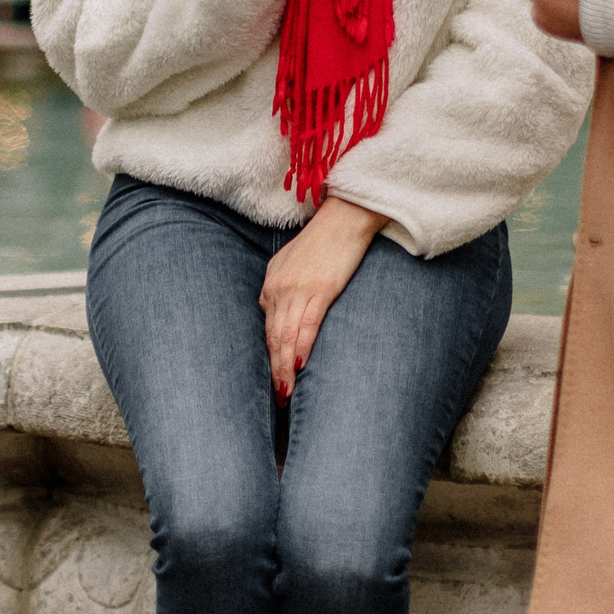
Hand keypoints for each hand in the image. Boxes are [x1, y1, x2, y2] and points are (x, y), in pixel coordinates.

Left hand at [261, 195, 386, 398]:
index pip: (268, 327)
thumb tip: (283, 312)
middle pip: (273, 337)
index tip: (274, 379)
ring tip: (286, 392)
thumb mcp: (294, 262)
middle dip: (274, 369)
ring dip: (285, 367)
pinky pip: (307, 325)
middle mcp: (279, 287)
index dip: (270, 356)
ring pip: (286, 336)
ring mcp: (297, 289)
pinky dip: (301, 347)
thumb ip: (285, 286)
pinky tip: (299, 366)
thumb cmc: (325, 239)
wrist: (345, 216)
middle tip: (278, 397)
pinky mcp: (320, 289)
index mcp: (272, 282)